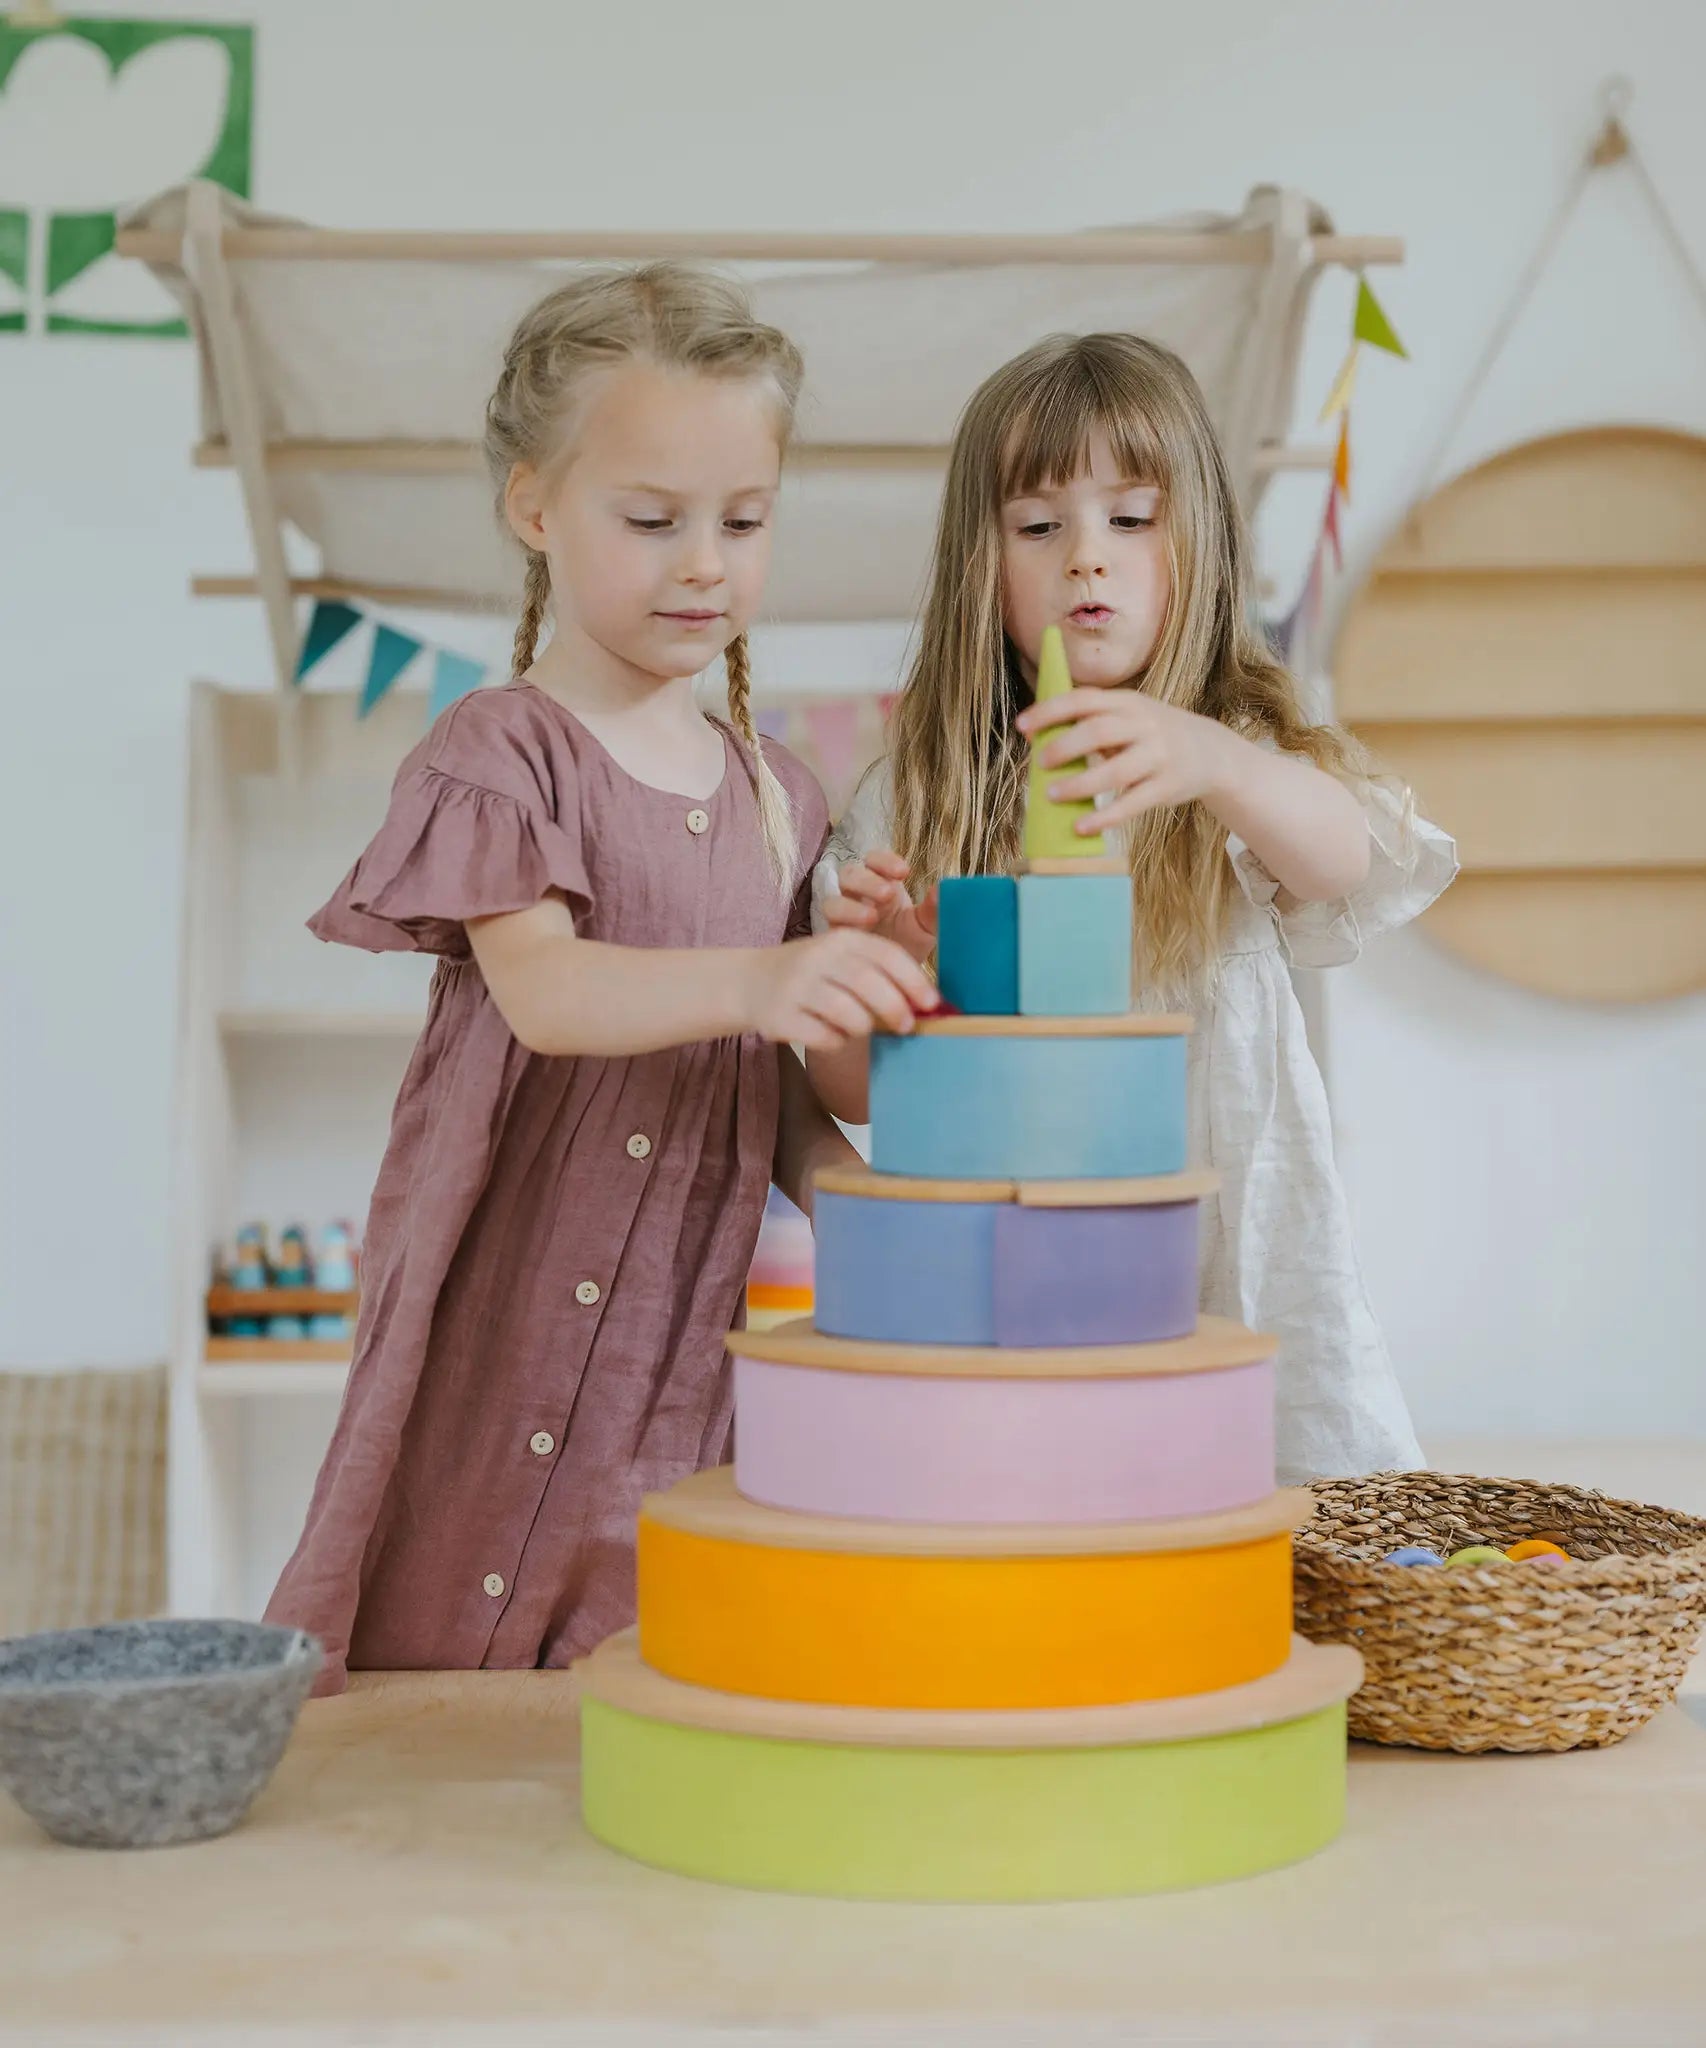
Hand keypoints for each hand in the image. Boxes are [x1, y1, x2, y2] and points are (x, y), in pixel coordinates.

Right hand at [741, 928, 938, 1051]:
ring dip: (863, 1026)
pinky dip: (835, 1041)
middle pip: (867, 982)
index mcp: (841, 938)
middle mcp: (818, 957)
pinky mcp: (780, 1015)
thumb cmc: (813, 974)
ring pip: (846, 1013)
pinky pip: (823, 1036)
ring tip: (859, 1027)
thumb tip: (928, 1004)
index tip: (932, 1003)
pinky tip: (831, 1034)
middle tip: (906, 1026)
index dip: (913, 980)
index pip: (886, 954)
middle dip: (894, 1007)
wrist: (750, 981)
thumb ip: (881, 973)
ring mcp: (797, 986)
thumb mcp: (843, 958)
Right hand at [819, 850, 938, 965]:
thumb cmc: (910, 944)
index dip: (884, 860)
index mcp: (882, 885)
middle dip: (866, 880)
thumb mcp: (926, 927)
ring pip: (832, 899)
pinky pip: (828, 927)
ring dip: (849, 905)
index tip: (904, 871)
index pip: (874, 860)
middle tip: (887, 893)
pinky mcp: (834, 939)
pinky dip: (842, 926)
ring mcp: (843, 918)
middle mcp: (859, 896)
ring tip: (872, 916)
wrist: (897, 980)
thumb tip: (943, 890)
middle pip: (849, 874)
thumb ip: (934, 909)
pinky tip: (860, 935)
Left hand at [1015, 687, 1242, 834]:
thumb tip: (1037, 738)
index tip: (1022, 726)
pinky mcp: (1167, 786)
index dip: (1051, 711)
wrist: (1211, 751)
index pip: (1084, 700)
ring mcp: (1158, 756)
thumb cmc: (1153, 735)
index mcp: (1128, 702)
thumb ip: (1092, 721)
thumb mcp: (1130, 715)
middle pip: (1099, 731)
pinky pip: (1132, 803)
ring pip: (1116, 771)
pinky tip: (1081, 826)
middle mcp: (1145, 725)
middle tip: (1040, 762)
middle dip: (1065, 745)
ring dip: (1080, 784)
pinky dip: (1105, 817)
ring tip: (1052, 795)